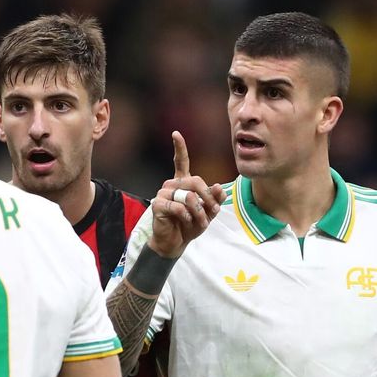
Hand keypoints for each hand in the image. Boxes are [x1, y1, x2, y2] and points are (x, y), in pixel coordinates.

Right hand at [148, 131, 226, 257]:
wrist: (175, 242)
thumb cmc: (190, 225)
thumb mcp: (208, 212)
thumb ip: (214, 200)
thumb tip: (218, 187)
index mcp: (182, 183)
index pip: (180, 162)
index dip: (179, 148)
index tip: (176, 134)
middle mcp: (171, 185)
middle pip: (195, 180)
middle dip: (208, 197)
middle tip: (213, 211)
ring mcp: (163, 194)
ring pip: (188, 196)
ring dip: (198, 211)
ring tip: (200, 221)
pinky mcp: (158, 205)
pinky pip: (178, 207)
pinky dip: (187, 216)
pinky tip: (186, 221)